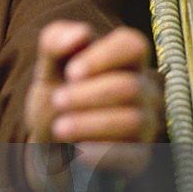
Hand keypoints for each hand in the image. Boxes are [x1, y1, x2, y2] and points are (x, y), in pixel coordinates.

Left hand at [25, 21, 163, 173]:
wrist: (50, 143)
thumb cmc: (57, 95)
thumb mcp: (47, 67)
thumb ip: (55, 41)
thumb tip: (79, 35)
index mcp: (124, 60)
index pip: (133, 45)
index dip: (104, 57)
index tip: (72, 72)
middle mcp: (143, 89)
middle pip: (129, 86)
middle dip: (88, 94)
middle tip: (57, 100)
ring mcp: (146, 124)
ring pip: (132, 120)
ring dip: (90, 123)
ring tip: (59, 128)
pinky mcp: (139, 156)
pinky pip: (131, 155)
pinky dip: (102, 153)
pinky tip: (77, 151)